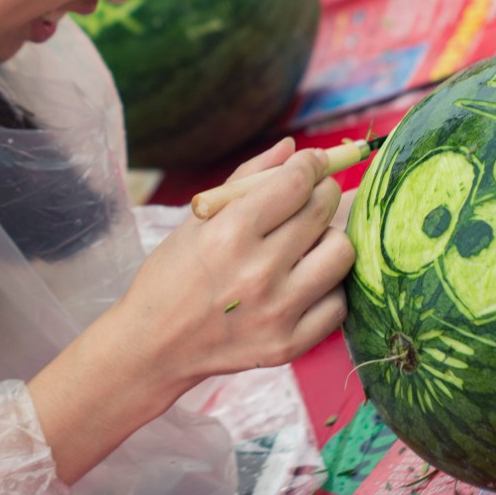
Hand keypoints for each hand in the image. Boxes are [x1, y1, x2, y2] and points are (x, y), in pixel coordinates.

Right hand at [112, 138, 353, 394]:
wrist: (154, 346)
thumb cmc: (173, 275)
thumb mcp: (197, 221)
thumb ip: (246, 179)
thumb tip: (292, 148)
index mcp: (229, 234)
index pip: (296, 182)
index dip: (311, 165)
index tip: (311, 164)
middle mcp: (257, 272)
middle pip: (322, 211)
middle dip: (322, 193)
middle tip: (310, 199)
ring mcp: (277, 311)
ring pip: (341, 253)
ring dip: (329, 239)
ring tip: (308, 243)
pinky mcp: (289, 344)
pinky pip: (338, 303)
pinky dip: (327, 288)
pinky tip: (305, 282)